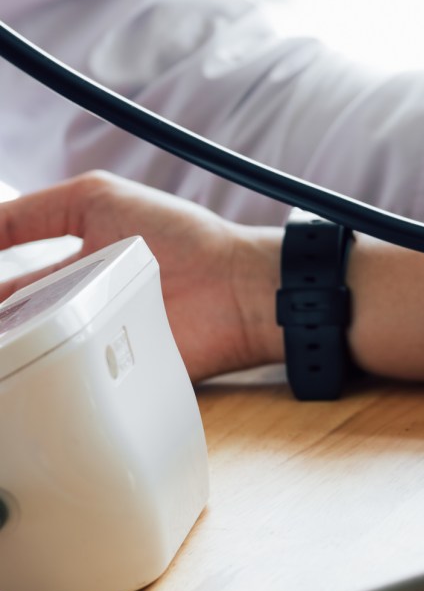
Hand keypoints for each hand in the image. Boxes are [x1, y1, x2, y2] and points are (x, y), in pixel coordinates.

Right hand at [0, 172, 278, 380]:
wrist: (234, 286)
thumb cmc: (179, 236)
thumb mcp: (97, 200)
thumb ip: (30, 211)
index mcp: (67, 272)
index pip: (2, 287)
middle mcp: (72, 311)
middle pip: (8, 326)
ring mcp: (87, 348)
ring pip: (20, 360)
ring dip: (5, 351)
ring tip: (3, 346)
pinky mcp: (104, 380)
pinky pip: (57, 390)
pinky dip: (29, 386)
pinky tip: (11, 374)